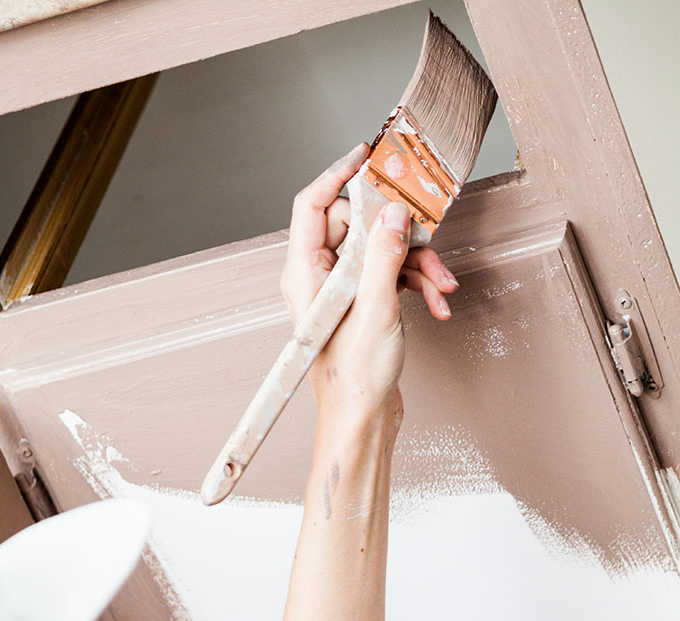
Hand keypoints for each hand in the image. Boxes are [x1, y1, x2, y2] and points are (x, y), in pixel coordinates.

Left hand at [280, 143, 458, 430]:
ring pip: (380, 249)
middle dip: (398, 230)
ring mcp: (342, 289)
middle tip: (427, 230)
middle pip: (356, 224)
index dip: (338, 175)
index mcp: (305, 272)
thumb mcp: (375, 309)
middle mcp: (320, 276)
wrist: (363, 420)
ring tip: (441, 284)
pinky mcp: (362, 301)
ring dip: (416, 262)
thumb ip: (384, 255)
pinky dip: (415, 282)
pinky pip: (390, 273)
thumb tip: (393, 212)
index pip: (311, 204)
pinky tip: (436, 301)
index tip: (368, 156)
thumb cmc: (354, 378)